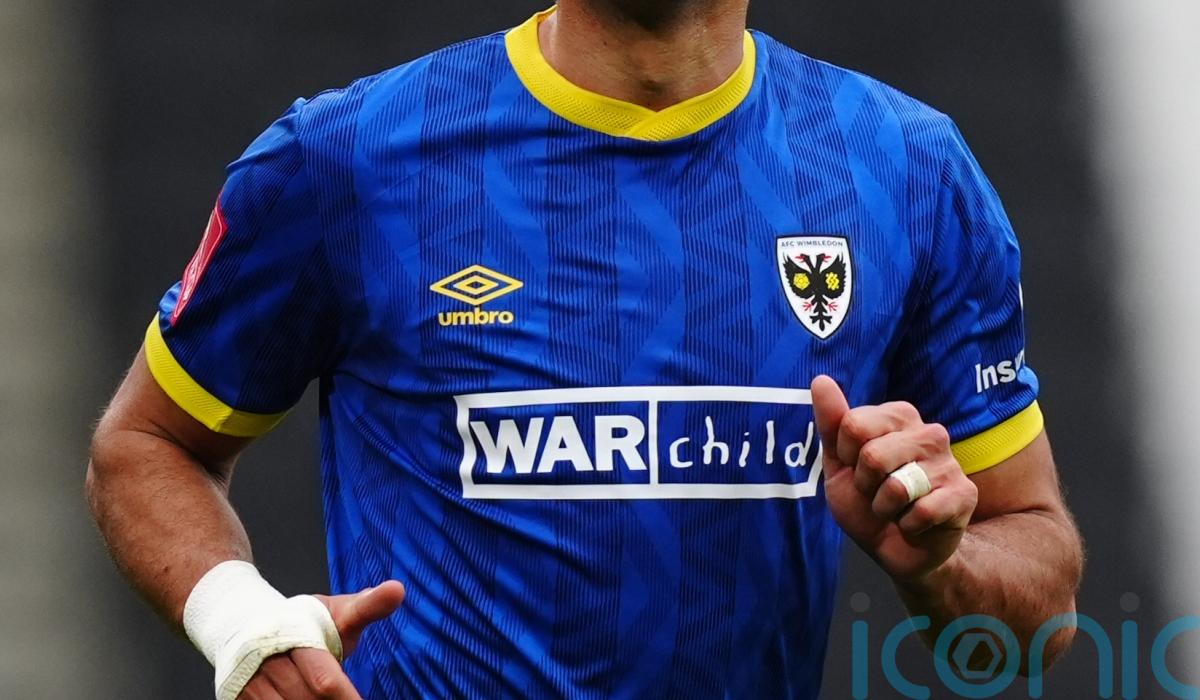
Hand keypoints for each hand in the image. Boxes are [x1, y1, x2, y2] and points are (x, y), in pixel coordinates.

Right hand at [237, 581, 405, 699]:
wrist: (245, 622)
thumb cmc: (303, 622)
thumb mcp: (337, 611)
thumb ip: (368, 607)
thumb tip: (398, 589)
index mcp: (298, 639)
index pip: (326, 680)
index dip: (347, 698)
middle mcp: (270, 663)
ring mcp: (251, 685)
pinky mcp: (239, 699)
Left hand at [811, 376, 977, 582]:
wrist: (898, 548)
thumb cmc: (868, 501)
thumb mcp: (839, 463)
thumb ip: (832, 422)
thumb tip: (820, 379)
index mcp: (898, 416)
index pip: (853, 424)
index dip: (846, 456)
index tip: (856, 467)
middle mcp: (929, 432)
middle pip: (873, 455)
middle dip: (865, 485)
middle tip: (877, 492)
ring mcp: (949, 462)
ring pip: (897, 486)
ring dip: (885, 508)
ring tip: (896, 507)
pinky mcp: (964, 494)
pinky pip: (922, 511)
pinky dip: (908, 525)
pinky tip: (916, 522)